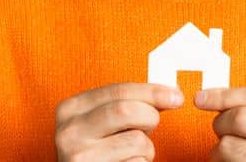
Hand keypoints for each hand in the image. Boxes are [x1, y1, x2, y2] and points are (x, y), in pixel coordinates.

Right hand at [55, 82, 184, 161]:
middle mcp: (70, 132)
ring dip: (146, 149)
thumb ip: (126, 103)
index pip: (117, 90)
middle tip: (150, 127)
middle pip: (127, 110)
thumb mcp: (101, 121)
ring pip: (137, 140)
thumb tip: (168, 93)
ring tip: (131, 153)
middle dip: (149, 117)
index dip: (152, 91)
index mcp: (70, 109)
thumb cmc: (97, 150)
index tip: (175, 96)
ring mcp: (80, 157)